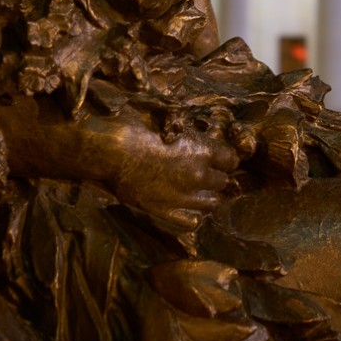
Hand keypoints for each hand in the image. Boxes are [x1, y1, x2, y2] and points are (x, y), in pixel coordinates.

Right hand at [111, 114, 238, 232]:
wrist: (110, 150)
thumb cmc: (136, 124)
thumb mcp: (167, 118)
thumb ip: (186, 128)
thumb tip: (191, 126)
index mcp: (202, 150)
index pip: (230, 159)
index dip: (226, 158)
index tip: (220, 157)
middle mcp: (198, 175)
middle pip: (222, 182)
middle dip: (217, 176)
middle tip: (206, 171)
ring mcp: (182, 197)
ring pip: (211, 203)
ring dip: (207, 196)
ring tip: (197, 189)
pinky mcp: (165, 212)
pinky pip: (192, 221)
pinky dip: (193, 215)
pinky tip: (186, 206)